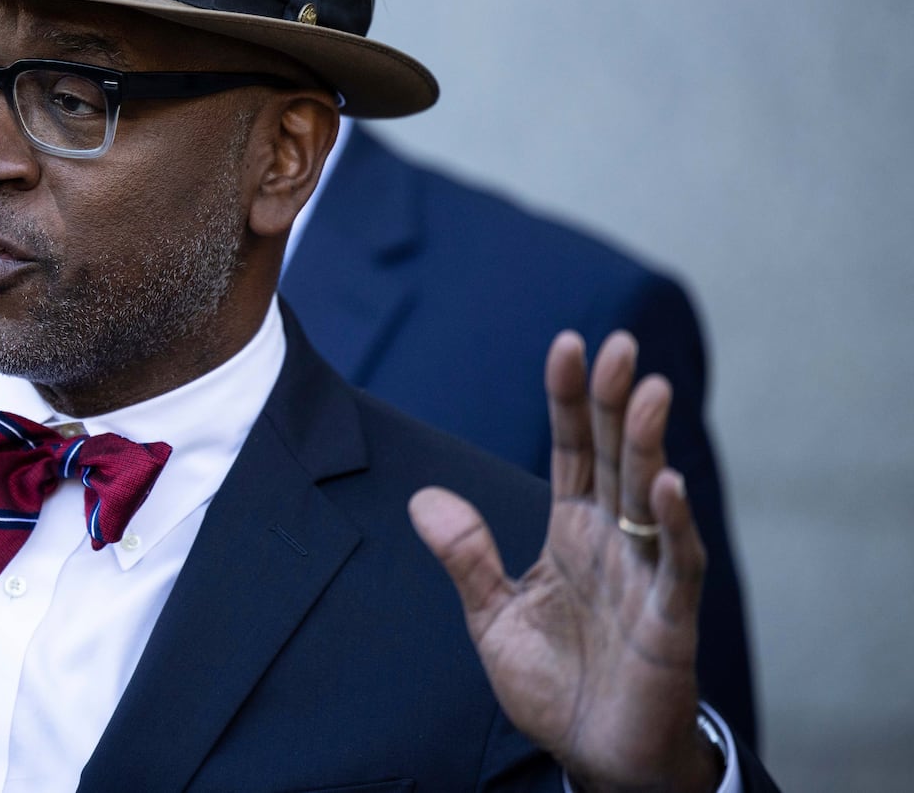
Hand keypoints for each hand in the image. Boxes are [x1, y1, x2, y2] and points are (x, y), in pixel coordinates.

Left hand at [408, 331, 722, 792]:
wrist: (594, 756)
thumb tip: (422, 497)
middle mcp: (615, 541)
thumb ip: (465, 556)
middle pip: (615, 457)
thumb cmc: (554, 685)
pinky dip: (673, 523)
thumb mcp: (492, 617)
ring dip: (648, 444)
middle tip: (620, 345)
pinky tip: (666, 483)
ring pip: (651, 496)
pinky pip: (675, 563)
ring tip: (649, 390)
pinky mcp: (669, 618)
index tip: (567, 345)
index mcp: (574, 532)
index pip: (574, 451)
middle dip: (617, 401)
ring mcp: (645, 575)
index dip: (570, 400)